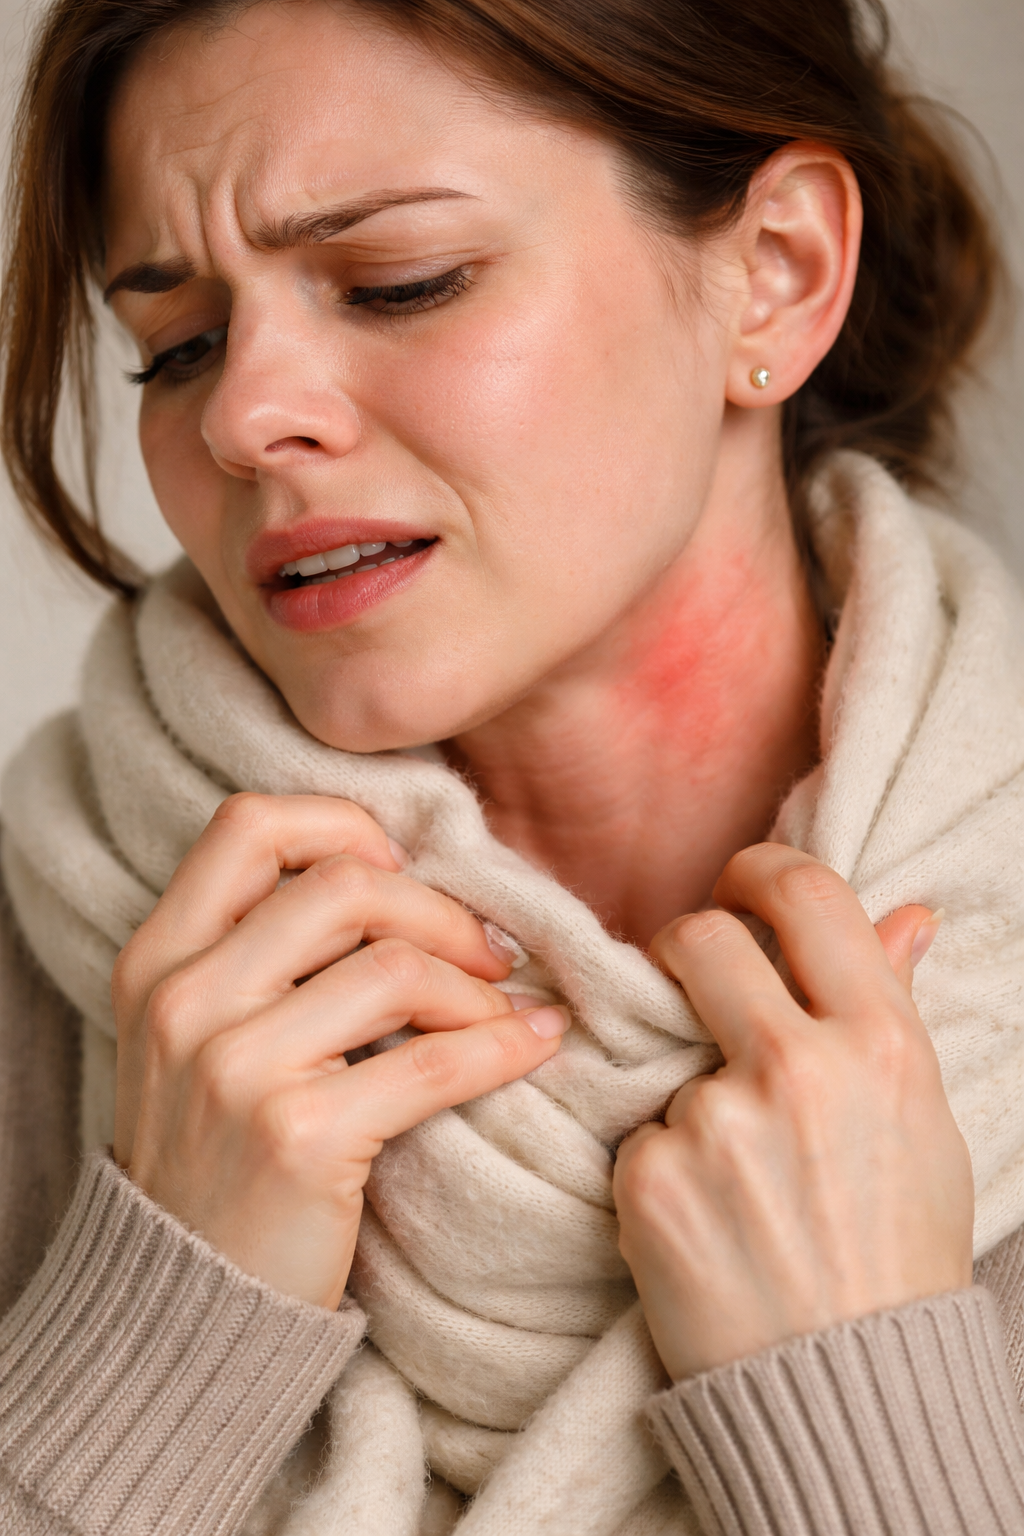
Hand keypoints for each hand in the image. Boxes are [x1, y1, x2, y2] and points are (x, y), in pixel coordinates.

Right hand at [112, 792, 566, 1308]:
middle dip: (437, 909)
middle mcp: (184, 1001)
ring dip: (474, 988)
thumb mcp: (201, 1039)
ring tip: (500, 1009)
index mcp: (158, 960)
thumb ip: (266, 956)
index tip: (401, 868)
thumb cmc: (216, 1158)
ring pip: (394, 968)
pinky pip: (432, 1063)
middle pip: (342, 885)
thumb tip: (403, 879)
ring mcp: (233, 1068)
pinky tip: (536, 1044)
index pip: (249, 826)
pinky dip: (503, 1047)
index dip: (342, 824)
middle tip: (487, 950)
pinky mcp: (296, 1137)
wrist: (188, 1308)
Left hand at [614, 844, 971, 1379]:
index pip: (808, 897)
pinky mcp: (649, 1177)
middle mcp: (797, 1069)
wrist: (845, 1397)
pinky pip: (640, 1133)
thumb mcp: (923, 1124)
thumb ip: (895, 1008)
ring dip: (689, 1092)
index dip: (762, 872)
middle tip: (690, 981)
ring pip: (666, 1054)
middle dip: (684, 947)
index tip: (741, 886)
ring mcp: (715, 1123)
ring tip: (740, 1179)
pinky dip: (663, 1165)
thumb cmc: (896, 1254)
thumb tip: (910, 915)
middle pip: (697, 938)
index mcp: (880, 1045)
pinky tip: (707, 1221)